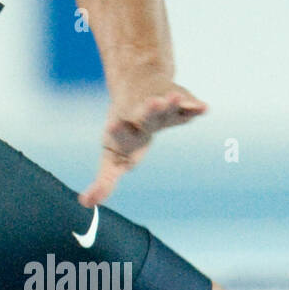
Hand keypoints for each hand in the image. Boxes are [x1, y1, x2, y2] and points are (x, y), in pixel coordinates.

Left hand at [78, 81, 206, 207]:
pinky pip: (187, 103)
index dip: (118, 131)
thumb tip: (85, 203)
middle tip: (154, 102)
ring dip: (171, 102)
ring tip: (173, 98)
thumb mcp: (112, 158)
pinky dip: (195, 106)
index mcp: (125, 132)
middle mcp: (141, 117)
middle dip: (150, 110)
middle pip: (146, 114)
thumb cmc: (123, 135)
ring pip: (166, 104)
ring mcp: (160, 106)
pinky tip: (203, 108)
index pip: (121, 133)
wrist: (134, 86)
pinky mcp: (177, 99)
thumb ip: (104, 182)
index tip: (113, 126)